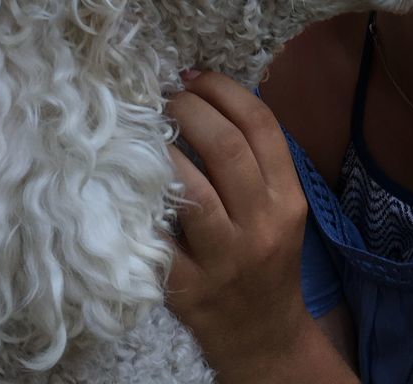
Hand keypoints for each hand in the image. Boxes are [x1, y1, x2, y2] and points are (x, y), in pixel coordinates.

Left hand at [165, 70, 322, 380]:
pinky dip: (139, 207)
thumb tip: (207, 95)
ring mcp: (225, 258)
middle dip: (188, 109)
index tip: (194, 76)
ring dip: (161, 151)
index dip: (223, 89)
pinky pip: (159, 238)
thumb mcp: (280, 208)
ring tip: (143, 130)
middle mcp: (262, 223)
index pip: (261, 125)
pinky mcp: (189, 287)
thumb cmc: (265, 259)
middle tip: (164, 98)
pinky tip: (125, 182)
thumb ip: (255, 160)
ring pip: (192, 190)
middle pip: (226, 148)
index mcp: (287, 197)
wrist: (262, 336)